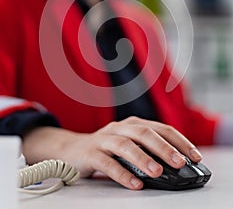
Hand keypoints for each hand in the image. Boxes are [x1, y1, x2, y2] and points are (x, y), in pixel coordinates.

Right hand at [22, 116, 201, 189]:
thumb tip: (176, 166)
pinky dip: (121, 173)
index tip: (194, 156)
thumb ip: (148, 151)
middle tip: (179, 162)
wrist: (72, 149)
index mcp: (133, 124)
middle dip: (163, 147)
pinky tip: (134, 184)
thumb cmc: (107, 148)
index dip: (179, 140)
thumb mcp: (129, 145)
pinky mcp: (90, 153)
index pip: (160, 128)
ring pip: (125, 145)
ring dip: (143, 158)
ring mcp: (104, 139)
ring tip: (158, 172)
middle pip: (143, 133)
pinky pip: (106, 163)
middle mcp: (120, 128)